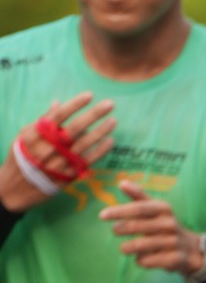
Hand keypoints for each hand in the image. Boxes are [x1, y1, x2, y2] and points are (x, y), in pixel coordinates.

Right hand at [0, 93, 114, 211]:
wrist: (16, 188)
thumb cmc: (22, 157)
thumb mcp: (25, 136)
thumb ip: (43, 120)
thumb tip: (58, 103)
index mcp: (36, 134)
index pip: (58, 115)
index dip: (75, 105)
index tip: (90, 95)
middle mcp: (48, 148)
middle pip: (74, 128)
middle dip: (94, 115)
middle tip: (109, 104)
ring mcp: (59, 163)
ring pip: (84, 145)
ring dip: (100, 132)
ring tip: (113, 121)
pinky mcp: (67, 176)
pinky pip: (87, 161)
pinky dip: (99, 151)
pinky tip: (110, 141)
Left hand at [99, 178, 205, 273]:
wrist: (191, 249)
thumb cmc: (165, 226)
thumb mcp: (155, 209)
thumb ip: (138, 196)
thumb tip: (121, 182)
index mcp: (163, 209)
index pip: (138, 208)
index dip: (119, 211)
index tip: (102, 215)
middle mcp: (169, 223)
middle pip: (138, 226)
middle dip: (121, 229)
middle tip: (114, 231)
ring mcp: (173, 242)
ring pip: (141, 245)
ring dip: (127, 247)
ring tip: (124, 248)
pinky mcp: (174, 259)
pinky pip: (149, 261)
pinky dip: (140, 260)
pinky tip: (140, 258)